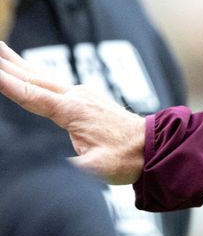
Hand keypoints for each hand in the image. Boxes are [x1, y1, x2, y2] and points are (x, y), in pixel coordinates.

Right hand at [0, 41, 145, 184]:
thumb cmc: (127, 158)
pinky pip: (52, 83)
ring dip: (17, 62)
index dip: (5, 82)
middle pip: (32, 77)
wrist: (155, 147)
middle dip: (5, 63)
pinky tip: (27, 70)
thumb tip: (49, 173)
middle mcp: (75, 96)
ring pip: (41, 76)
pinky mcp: (85, 99)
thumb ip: (71, 169)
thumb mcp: (96, 169)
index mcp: (73, 110)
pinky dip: (33, 73)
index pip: (30, 94)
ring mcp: (81, 95)